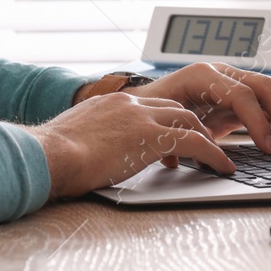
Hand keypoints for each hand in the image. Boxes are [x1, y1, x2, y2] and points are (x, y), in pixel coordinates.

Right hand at [23, 91, 236, 199]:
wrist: (48, 155)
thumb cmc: (51, 157)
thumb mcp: (71, 140)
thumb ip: (87, 140)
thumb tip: (81, 155)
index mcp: (110, 103)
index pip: (150, 106)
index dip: (167, 122)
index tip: (175, 135)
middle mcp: (129, 104)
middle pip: (175, 109)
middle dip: (194, 126)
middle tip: (205, 144)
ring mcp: (141, 118)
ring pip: (190, 121)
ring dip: (209, 139)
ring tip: (219, 157)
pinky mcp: (152, 137)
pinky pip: (196, 142)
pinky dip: (214, 155)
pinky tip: (222, 168)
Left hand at [135, 63, 270, 153]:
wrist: (141, 104)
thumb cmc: (146, 110)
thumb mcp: (158, 121)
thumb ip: (176, 137)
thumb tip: (189, 156)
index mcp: (202, 75)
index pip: (242, 95)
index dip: (257, 122)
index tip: (267, 149)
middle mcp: (222, 74)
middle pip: (265, 89)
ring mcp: (232, 84)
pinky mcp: (237, 101)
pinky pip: (266, 107)